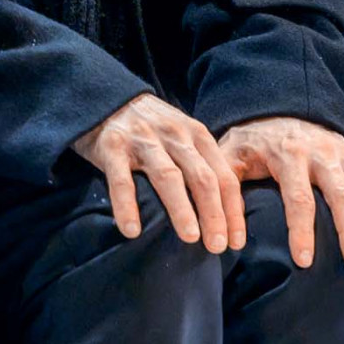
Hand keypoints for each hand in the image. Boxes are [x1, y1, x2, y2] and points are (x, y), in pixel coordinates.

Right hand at [71, 94, 245, 252]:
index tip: (236, 242)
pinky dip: (127, 205)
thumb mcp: (182, 136)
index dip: (232, 210)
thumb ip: (201, 164)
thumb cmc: (151, 127)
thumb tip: (225, 213)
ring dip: (182, 209)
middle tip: (218, 246)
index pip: (224, 176)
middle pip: (202, 177)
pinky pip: (122, 180)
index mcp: (197, 135)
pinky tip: (132, 231)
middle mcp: (174, 135)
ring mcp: (143, 140)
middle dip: (214, 214)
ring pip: (168, 177)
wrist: (106, 97)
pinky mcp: (112, 147)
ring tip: (190, 238)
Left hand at [218, 117, 343, 269]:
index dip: (302, 230)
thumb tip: (228, 242)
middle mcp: (323, 153)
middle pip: (341, 194)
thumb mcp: (230, 161)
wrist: (279, 109)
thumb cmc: (250, 145)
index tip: (304, 262)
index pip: (299, 196)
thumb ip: (227, 196)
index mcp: (289, 154)